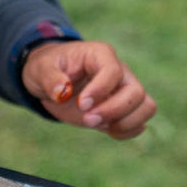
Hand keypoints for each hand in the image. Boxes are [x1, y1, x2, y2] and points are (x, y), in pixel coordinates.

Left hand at [21, 40, 156, 139]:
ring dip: (126, 122)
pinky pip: (139, 122)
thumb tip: (62, 93)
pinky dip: (126, 131)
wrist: (50, 79)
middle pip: (136, 92)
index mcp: (100, 55)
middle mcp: (119, 72)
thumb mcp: (40, 68)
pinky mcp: (120, 109)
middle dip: (114, 110)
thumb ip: (50, 79)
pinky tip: (105, 130)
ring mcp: (123, 91)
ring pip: (146, 107)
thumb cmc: (47, 68)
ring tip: (99, 126)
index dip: (101, 90)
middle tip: (87, 119)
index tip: (82, 104)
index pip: (113, 72)